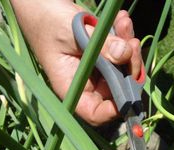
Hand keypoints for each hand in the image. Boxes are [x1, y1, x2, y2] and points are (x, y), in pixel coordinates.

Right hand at [11, 1, 142, 125]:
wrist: (41, 4)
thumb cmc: (47, 21)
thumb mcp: (73, 33)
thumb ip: (99, 45)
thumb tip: (125, 53)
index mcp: (73, 88)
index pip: (96, 113)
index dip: (115, 110)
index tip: (130, 92)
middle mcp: (88, 84)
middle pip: (119, 90)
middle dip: (130, 68)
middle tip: (131, 44)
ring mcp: (98, 70)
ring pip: (126, 70)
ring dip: (130, 49)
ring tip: (124, 24)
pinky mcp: (105, 55)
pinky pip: (124, 53)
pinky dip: (126, 37)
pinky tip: (122, 20)